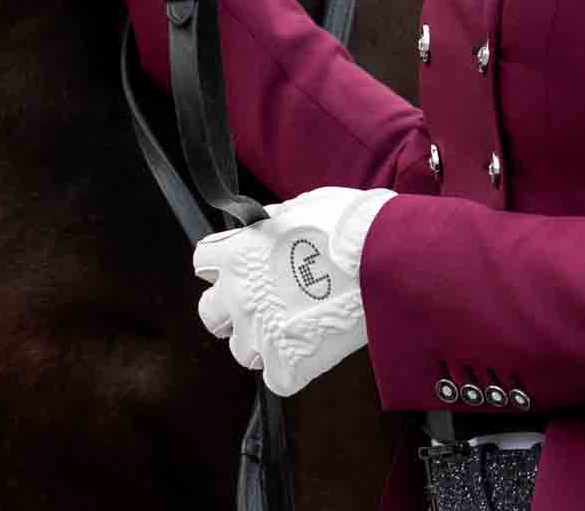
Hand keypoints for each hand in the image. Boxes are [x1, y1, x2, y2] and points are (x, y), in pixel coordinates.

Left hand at [191, 186, 395, 397]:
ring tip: (296, 329)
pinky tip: (314, 349)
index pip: (203, 261)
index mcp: (236, 253)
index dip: (223, 265)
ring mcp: (259, 333)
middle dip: (231, 311)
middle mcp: (238, 294)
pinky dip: (293, 369)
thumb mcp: (300, 207)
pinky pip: (277, 378)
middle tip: (262, 305)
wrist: (381, 257)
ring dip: (262, 342)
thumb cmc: (346, 225)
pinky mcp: (285, 364)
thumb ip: (272, 223)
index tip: (240, 268)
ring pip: (241, 350)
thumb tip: (266, 226)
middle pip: (210, 314)